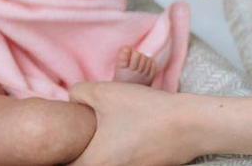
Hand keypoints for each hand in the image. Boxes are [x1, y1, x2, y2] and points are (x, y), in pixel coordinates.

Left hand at [65, 82, 196, 165]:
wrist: (190, 124)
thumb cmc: (144, 109)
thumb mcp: (102, 92)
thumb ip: (77, 93)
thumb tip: (71, 98)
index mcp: (93, 163)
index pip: (65, 163)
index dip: (62, 148)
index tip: (64, 135)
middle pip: (84, 162)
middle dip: (80, 148)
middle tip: (84, 128)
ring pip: (104, 161)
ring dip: (100, 149)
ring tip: (104, 127)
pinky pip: (121, 161)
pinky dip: (117, 150)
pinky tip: (125, 130)